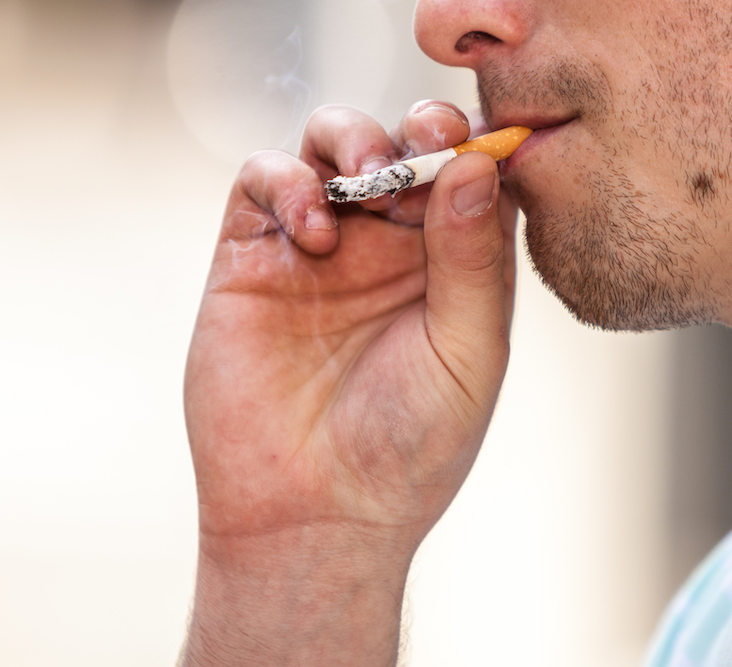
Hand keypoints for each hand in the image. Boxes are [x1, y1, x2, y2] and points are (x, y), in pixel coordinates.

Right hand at [182, 101, 516, 665]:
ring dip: (351, 140)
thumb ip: (472, 260)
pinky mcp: (253, 259)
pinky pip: (264, 182)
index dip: (476, 147)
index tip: (478, 146)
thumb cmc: (407, 449)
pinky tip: (314, 232)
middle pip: (403, 146)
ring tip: (369, 181)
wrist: (314, 515)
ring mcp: (318, 250)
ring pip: (330, 147)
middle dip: (418, 129)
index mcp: (449, 269)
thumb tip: (476, 164)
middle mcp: (386, 250)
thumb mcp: (465, 354)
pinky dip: (288, 182)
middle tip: (424, 145)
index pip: (469, 177)